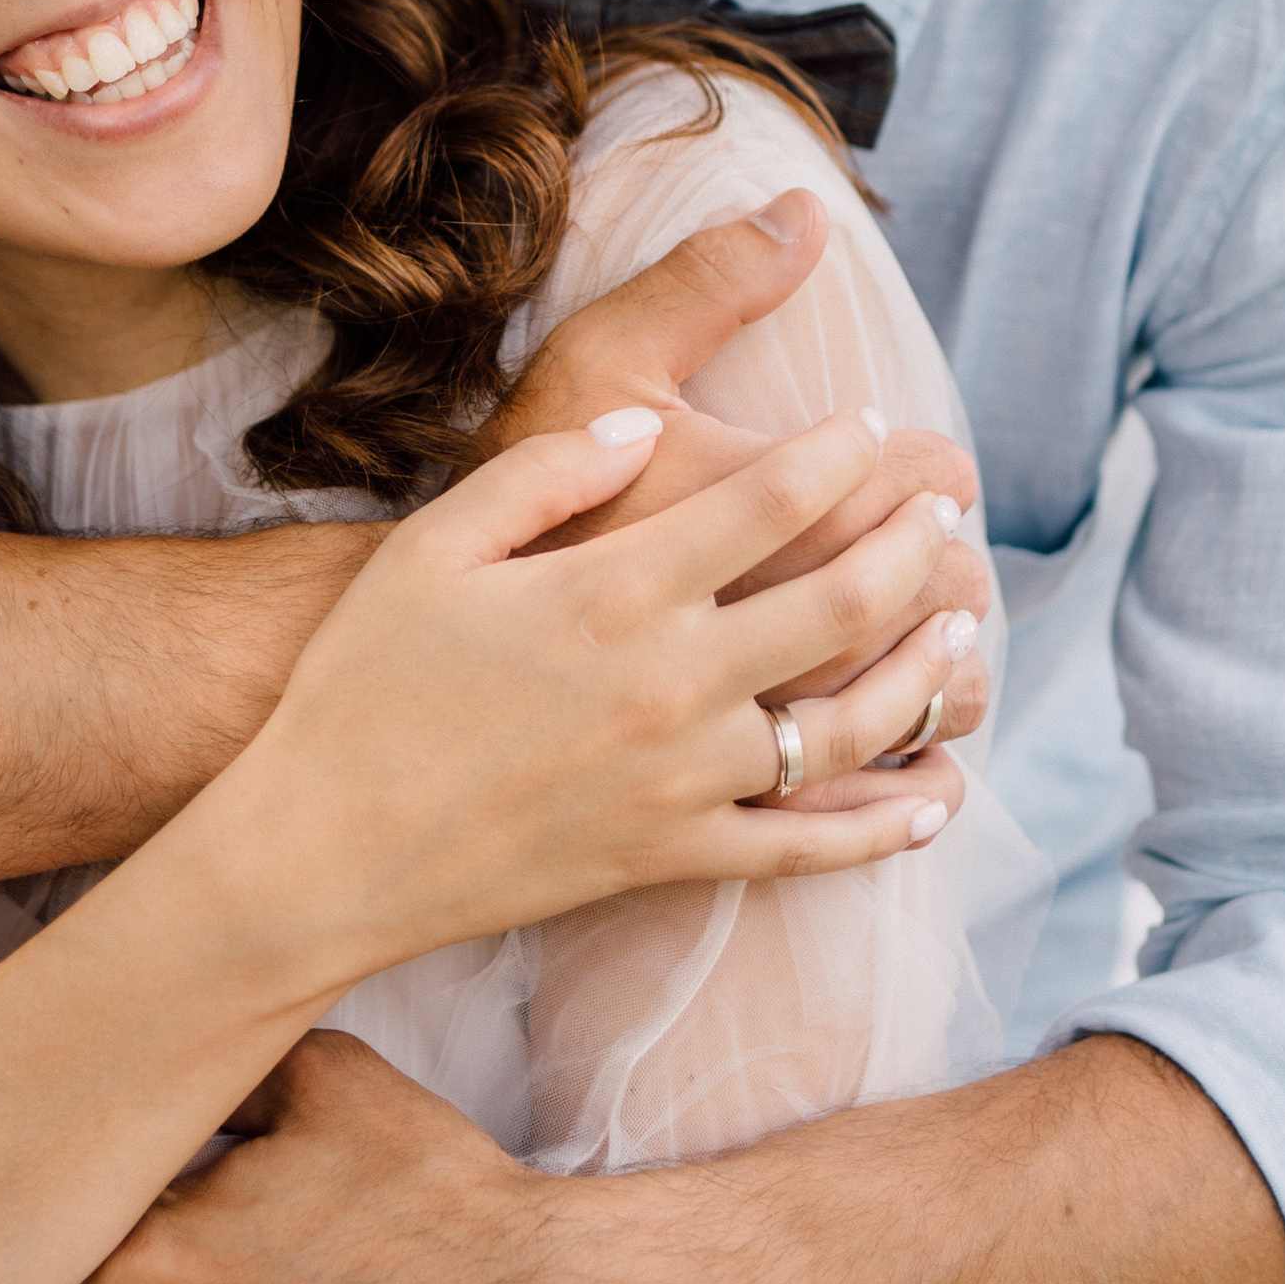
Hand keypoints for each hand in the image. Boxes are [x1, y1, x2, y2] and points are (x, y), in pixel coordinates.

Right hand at [186, 405, 972, 1002]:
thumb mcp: (436, 544)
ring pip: (851, 722)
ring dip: (925, 667)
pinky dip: (886, 825)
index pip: (770, 500)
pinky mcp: (673, 856)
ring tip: (961, 623)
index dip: (840, 455)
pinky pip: (807, 844)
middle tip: (948, 512)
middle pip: (840, 600)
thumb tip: (642, 430)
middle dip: (912, 545)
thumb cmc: (361, 682)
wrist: (322, 848)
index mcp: (613, 589)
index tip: (875, 427)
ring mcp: (681, 780)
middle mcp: (668, 682)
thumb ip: (545, 472)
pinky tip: (936, 795)